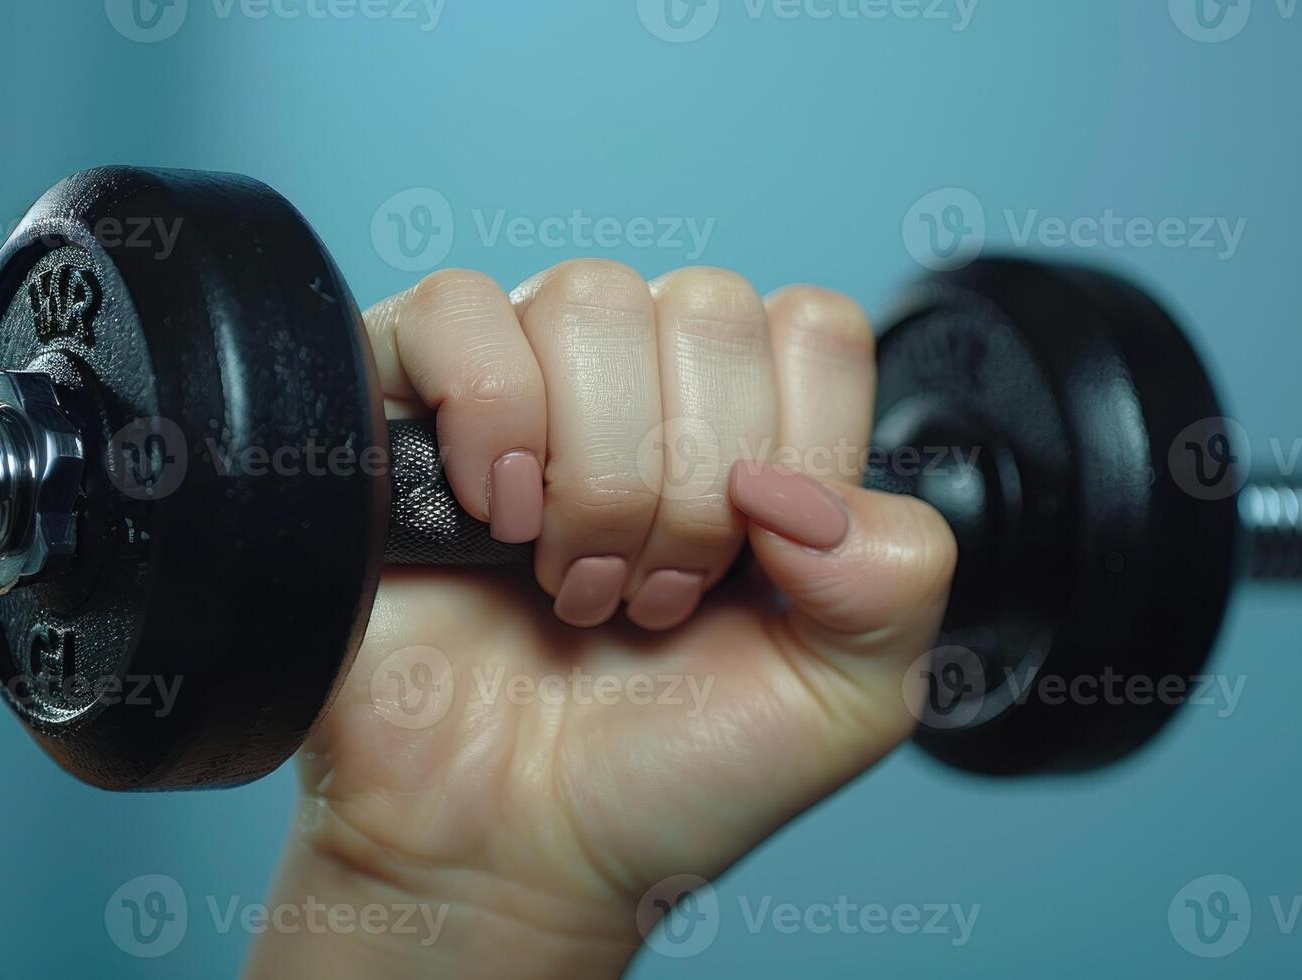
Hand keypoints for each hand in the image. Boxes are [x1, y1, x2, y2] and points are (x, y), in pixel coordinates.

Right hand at [247, 262, 955, 978]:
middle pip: (708, 309)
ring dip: (593, 474)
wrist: (513, 852)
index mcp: (754, 428)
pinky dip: (489, 418)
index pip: (814, 327)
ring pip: (593, 301)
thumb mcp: (850, 696)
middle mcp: (643, 385)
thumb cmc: (662, 772)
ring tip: (570, 582)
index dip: (792, 449)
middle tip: (648, 597)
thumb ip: (900, 572)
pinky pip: (453, 310)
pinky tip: (492, 518)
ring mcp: (525, 381)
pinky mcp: (402, 396)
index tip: (746, 567)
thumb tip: (797, 485)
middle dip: (688, 487)